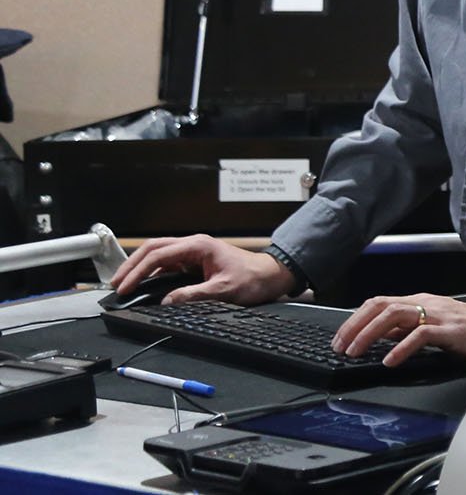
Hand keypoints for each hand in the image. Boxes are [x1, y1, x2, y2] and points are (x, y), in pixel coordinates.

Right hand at [109, 234, 295, 305]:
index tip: (124, 287)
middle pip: (153, 249)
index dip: (138, 272)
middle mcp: (193, 245)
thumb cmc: (252, 279)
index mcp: (199, 246)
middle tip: (115, 284)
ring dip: (139, 268)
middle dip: (131, 266)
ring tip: (123, 285)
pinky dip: (151, 273)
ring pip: (157, 255)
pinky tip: (142, 285)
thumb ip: (195, 295)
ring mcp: (193, 252)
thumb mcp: (224, 290)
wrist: (270, 276)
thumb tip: (168, 301)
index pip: (159, 255)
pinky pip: (166, 265)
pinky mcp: (193, 262)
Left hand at [332, 293, 465, 366]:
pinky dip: (401, 347)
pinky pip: (421, 334)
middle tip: (340, 346)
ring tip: (356, 351)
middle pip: (381, 305)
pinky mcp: (451, 330)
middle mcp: (426, 304)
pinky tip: (390, 360)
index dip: (355, 319)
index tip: (340, 339)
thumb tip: (381, 337)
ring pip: (395, 315)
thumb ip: (407, 329)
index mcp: (420, 302)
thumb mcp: (432, 327)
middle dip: (355, 325)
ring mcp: (438, 315)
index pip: (379, 303)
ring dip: (370, 333)